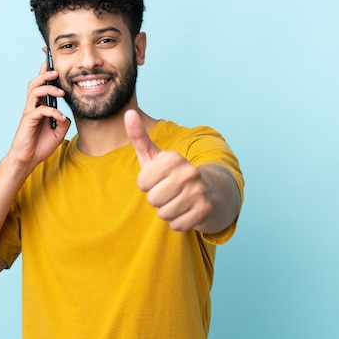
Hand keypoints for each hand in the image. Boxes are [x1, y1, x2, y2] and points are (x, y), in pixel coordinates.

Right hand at [8, 62, 70, 170]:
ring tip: (60, 92)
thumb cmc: (41, 145)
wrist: (28, 159)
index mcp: (40, 106)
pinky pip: (40, 110)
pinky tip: (60, 117)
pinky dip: (52, 111)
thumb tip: (66, 113)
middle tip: (56, 72)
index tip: (50, 61)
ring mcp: (30, 112)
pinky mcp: (28, 120)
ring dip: (48, 88)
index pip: (42, 86)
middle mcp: (33, 106)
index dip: (44, 73)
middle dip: (45, 75)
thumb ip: (63, 121)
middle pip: (36, 83)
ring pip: (35, 91)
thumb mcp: (58, 132)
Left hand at [124, 109, 215, 231]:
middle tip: (169, 192)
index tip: (159, 179)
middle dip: (157, 199)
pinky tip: (187, 211)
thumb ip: (139, 136)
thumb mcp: (155, 156)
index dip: (147, 185)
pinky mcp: (205, 210)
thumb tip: (128, 112)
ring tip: (178, 201)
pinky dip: (179, 222)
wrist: (209, 191)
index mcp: (173, 158)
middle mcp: (189, 172)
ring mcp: (199, 191)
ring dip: (168, 211)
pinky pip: (177, 225)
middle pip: (152, 199)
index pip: (142, 184)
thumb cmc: (172, 174)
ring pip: (164, 214)